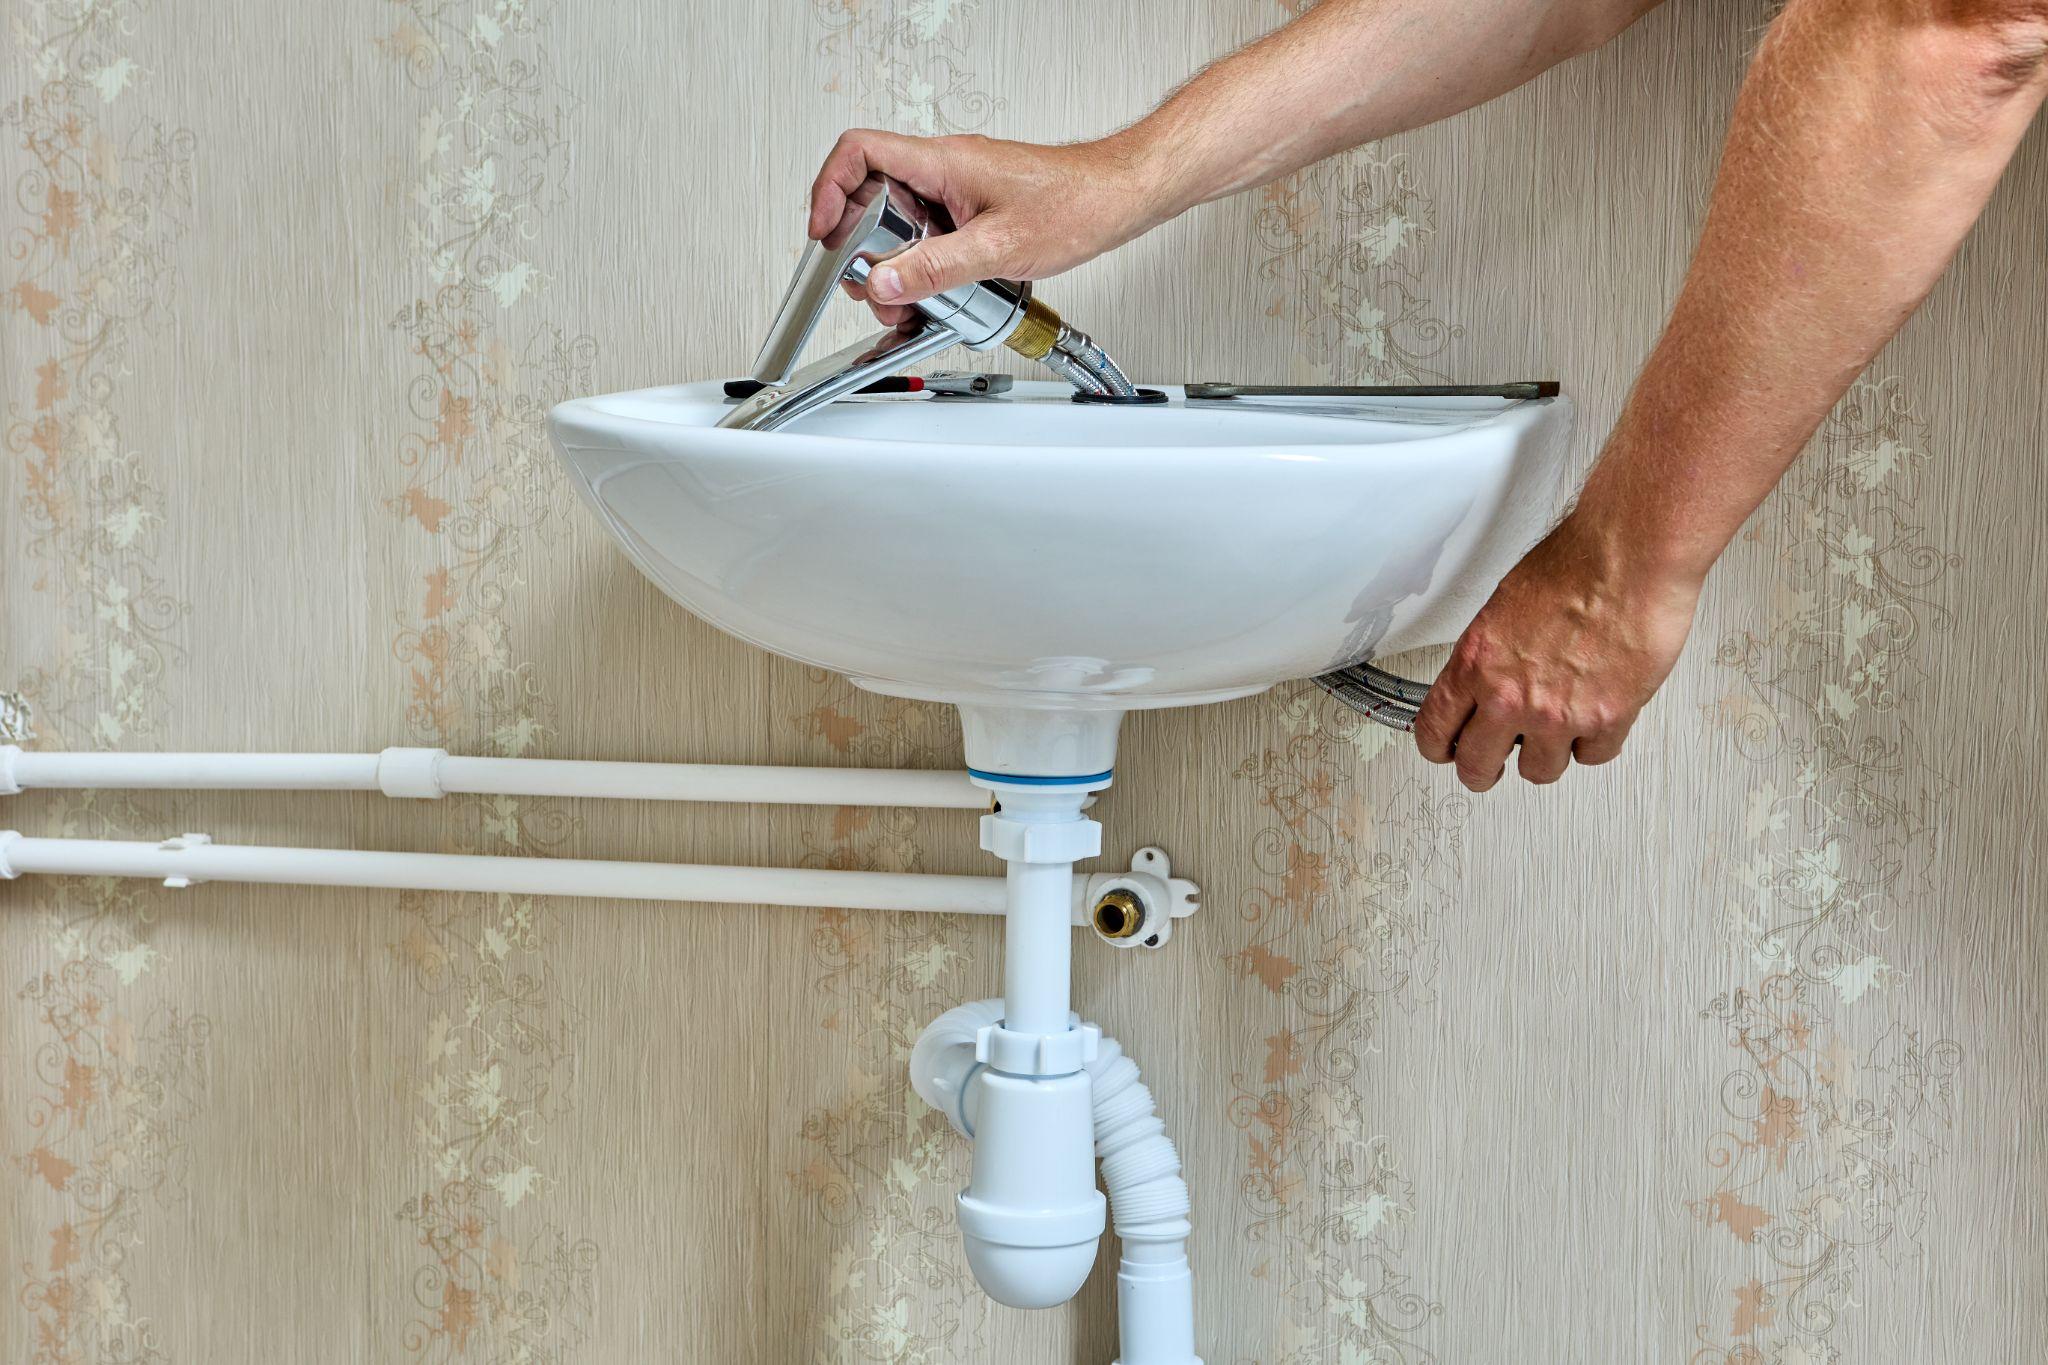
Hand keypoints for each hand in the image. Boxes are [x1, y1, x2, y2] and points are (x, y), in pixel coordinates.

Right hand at [808, 129, 1168, 327]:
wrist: (1119, 198)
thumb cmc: (1075, 204)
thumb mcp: (998, 248)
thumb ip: (935, 268)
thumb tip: (884, 282)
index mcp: (942, 162)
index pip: (859, 153)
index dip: (828, 190)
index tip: (823, 233)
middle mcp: (945, 168)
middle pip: (871, 195)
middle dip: (862, 246)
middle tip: (871, 284)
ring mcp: (958, 188)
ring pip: (901, 220)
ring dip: (895, 262)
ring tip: (908, 299)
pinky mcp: (973, 207)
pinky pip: (931, 232)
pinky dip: (924, 263)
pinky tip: (940, 290)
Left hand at [1412, 513, 1702, 790]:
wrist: (1628, 559)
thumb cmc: (1574, 566)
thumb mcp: (1502, 607)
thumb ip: (1489, 656)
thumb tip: (1485, 683)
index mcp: (1475, 664)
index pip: (1434, 730)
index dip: (1438, 748)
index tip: (1445, 751)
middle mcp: (1509, 696)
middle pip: (1477, 767)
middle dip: (1483, 770)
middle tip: (1491, 765)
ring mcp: (1557, 714)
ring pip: (1539, 771)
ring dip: (1545, 754)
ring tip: (1554, 731)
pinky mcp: (1605, 720)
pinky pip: (1591, 756)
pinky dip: (1593, 741)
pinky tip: (1594, 718)